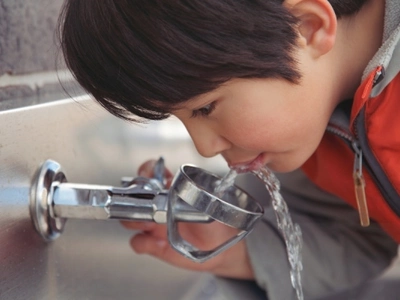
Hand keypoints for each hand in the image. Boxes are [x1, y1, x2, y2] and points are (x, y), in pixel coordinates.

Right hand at [121, 159, 254, 278]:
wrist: (221, 250)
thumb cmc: (217, 222)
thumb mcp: (211, 204)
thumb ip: (197, 195)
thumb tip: (185, 189)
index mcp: (171, 189)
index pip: (151, 173)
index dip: (146, 171)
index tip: (149, 174)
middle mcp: (158, 205)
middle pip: (133, 195)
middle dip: (132, 197)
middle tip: (144, 202)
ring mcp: (154, 224)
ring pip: (129, 219)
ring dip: (134, 220)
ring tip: (150, 224)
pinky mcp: (154, 244)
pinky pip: (138, 242)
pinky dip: (144, 243)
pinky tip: (158, 244)